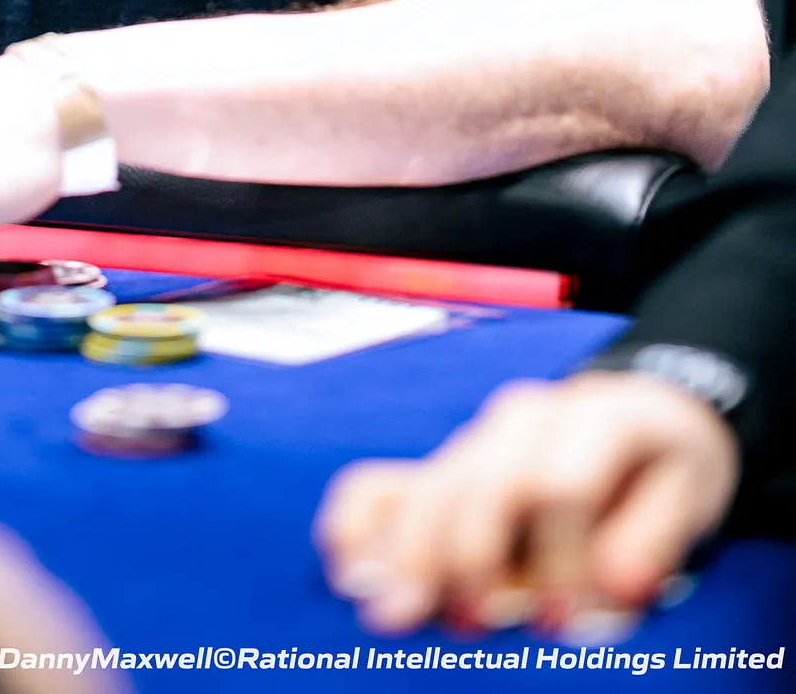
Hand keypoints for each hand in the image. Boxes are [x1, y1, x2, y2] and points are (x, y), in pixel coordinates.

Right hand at [314, 371, 739, 638]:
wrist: (637, 409)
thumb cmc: (662, 462)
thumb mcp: (690, 489)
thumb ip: (654, 536)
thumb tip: (615, 585)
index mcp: (594, 416)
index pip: (559, 483)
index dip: (559, 556)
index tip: (565, 621)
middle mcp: (525, 419)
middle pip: (483, 482)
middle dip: (469, 555)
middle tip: (469, 623)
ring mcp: (476, 442)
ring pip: (433, 487)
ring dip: (410, 553)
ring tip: (392, 613)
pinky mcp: (444, 470)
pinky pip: (385, 481)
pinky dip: (359, 520)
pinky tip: (341, 563)